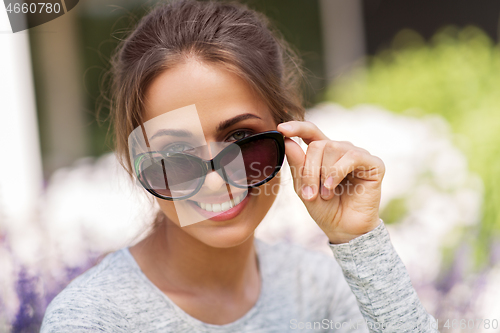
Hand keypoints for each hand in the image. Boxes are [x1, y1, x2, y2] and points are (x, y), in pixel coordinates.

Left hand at [277, 121, 384, 243]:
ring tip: (324, 194)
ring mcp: (358, 155)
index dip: (297, 127)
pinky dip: (336, 172)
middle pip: (318, 144)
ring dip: (323, 174)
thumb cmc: (325, 209)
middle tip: (309, 194)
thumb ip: (297, 165)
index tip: (281, 129)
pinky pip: (351, 157)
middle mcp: (342, 150)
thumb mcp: (304, 188)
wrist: (344, 230)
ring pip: (333, 148)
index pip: (311, 132)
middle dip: (309, 170)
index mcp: (324, 153)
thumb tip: (287, 141)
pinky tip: (331, 186)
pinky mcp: (374, 164)